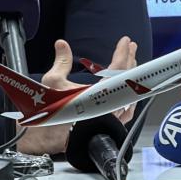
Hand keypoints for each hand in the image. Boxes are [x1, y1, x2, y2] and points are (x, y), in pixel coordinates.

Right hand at [15, 36, 137, 154]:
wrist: (49, 137)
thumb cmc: (51, 111)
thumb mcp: (52, 81)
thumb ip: (61, 61)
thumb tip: (62, 44)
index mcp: (97, 93)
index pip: (117, 69)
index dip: (122, 53)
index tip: (125, 42)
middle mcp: (108, 106)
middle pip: (126, 80)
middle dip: (130, 61)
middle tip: (131, 48)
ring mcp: (111, 117)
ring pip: (129, 94)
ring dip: (130, 77)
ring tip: (130, 64)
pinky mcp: (109, 125)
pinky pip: (127, 109)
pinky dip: (130, 97)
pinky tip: (127, 92)